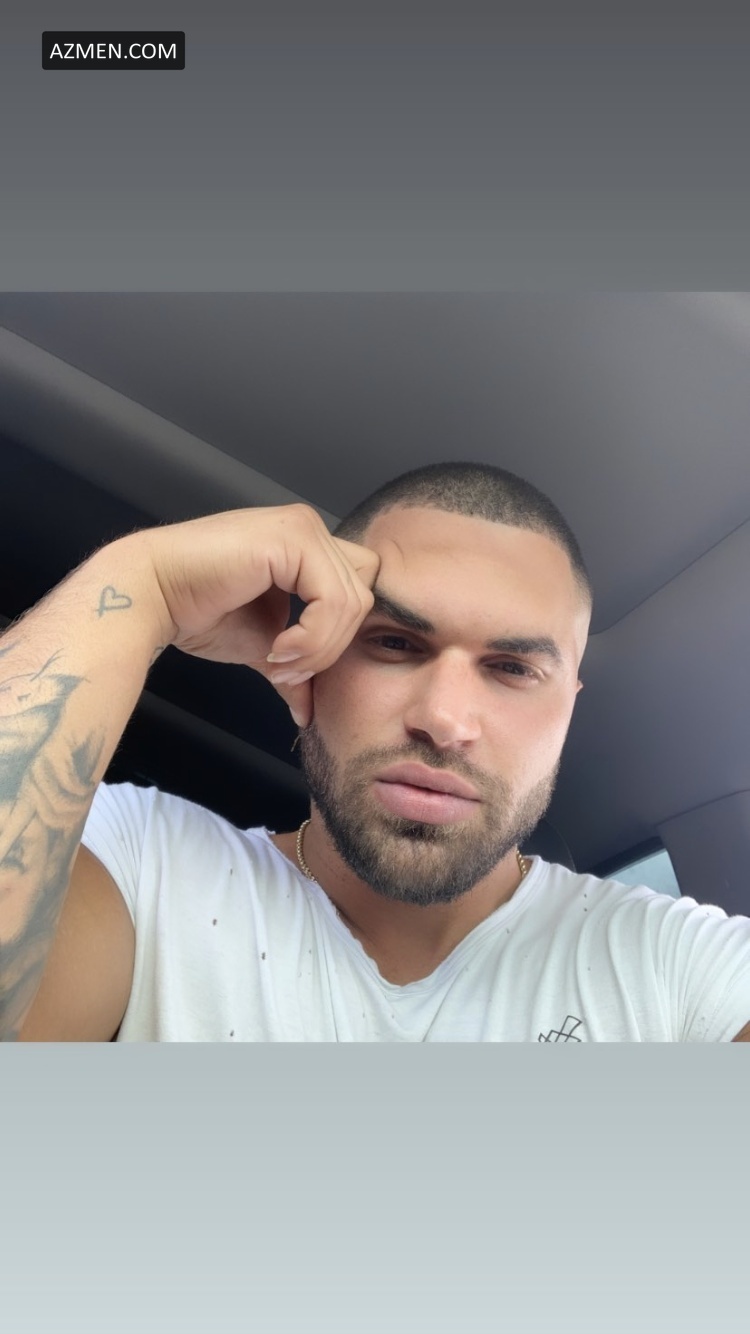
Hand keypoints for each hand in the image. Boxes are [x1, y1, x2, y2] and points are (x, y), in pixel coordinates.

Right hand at [137, 504, 379, 726]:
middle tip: (287, 671)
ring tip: (277, 662)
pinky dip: (311, 636)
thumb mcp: (260, 644)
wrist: (151, 595)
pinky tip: (276, 647)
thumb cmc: (196, 611)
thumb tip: (307, 711)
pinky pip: (332, 600)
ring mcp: (302, 529)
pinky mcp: (292, 538)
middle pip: (363, 598)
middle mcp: (309, 530)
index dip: (337, 636)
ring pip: (353, 602)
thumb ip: (293, 666)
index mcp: (306, 548)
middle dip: (331, 647)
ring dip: (318, 647)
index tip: (295, 667)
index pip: (358, 593)